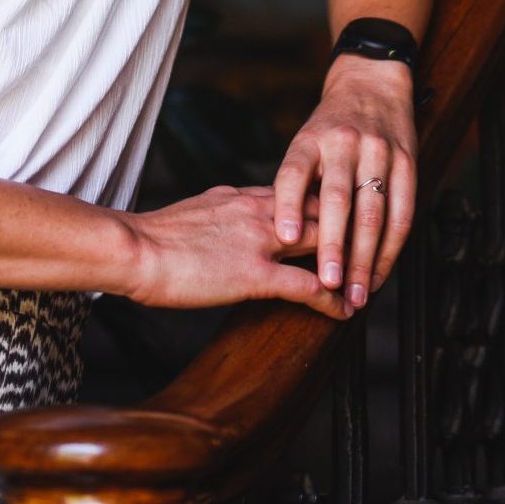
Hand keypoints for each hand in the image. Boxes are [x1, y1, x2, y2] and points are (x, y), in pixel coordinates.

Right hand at [120, 185, 352, 316]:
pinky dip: (333, 299)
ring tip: (369, 279)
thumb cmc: (150, 237)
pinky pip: (308, 286)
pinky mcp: (254, 275)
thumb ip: (220, 214)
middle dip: (349, 226)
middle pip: (321, 210)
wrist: (132, 248)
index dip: (324, 205)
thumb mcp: (193, 212)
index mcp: (241, 196)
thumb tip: (228, 221)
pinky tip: (345, 311)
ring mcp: (259, 241)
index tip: (343, 217)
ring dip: (349, 260)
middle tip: (372, 245)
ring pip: (323, 242)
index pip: (297, 193)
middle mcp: (257, 210)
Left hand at [272, 57, 416, 309]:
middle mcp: (344, 143)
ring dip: (366, 259)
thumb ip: (296, 184)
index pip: (294, 172)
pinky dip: (391, 249)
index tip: (284, 238)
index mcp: (310, 139)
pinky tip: (380, 274)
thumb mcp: (304, 143)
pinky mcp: (408, 163)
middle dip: (333, 246)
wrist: (371, 83)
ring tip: (356, 294)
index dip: (289, 205)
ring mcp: (379, 152)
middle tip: (327, 284)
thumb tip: (278, 238)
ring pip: (373, 212)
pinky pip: (402, 214)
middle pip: (338, 199)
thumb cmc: (329, 127)